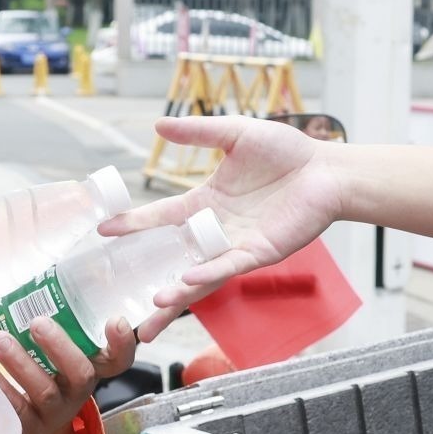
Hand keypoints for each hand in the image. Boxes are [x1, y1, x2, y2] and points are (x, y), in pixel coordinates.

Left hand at [0, 314, 141, 433]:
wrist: (32, 427)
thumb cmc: (47, 374)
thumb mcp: (60, 353)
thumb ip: (61, 323)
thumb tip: (41, 281)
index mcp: (91, 369)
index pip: (119, 360)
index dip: (122, 343)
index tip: (115, 320)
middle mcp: (77, 392)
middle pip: (81, 374)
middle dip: (60, 347)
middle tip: (37, 322)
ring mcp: (54, 412)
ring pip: (45, 392)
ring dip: (22, 364)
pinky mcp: (28, 428)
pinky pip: (16, 411)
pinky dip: (0, 389)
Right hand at [105, 117, 341, 318]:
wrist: (327, 169)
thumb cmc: (286, 152)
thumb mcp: (235, 134)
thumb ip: (199, 133)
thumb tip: (158, 126)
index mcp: (206, 204)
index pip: (162, 218)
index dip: (135, 225)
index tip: (105, 231)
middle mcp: (216, 230)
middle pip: (175, 261)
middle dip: (151, 285)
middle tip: (123, 308)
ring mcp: (236, 245)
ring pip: (200, 275)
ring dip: (177, 292)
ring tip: (153, 305)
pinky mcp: (260, 252)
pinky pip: (229, 267)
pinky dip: (208, 274)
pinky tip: (186, 282)